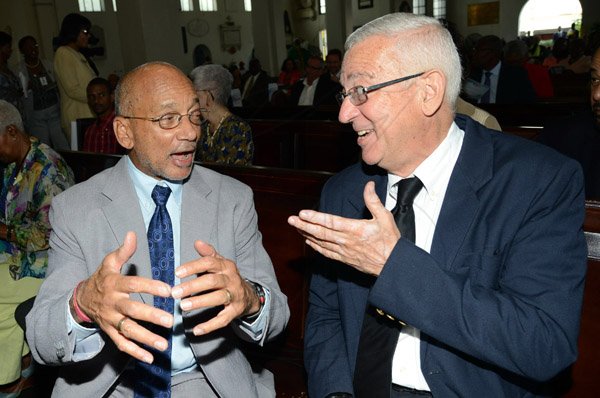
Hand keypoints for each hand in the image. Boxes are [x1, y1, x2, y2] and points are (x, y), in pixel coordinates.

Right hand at [74, 231, 173, 363]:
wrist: (81, 299)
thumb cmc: (102, 278)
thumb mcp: (109, 262)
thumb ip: (123, 251)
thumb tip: (132, 234)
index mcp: (115, 284)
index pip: (134, 285)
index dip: (150, 287)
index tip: (168, 290)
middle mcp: (113, 304)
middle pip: (132, 311)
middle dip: (151, 316)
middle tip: (170, 321)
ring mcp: (111, 320)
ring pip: (129, 330)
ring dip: (146, 338)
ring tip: (164, 344)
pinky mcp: (110, 332)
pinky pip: (122, 344)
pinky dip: (135, 352)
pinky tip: (150, 358)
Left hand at [172, 240, 259, 335]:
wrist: (249, 295)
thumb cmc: (227, 277)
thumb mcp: (220, 264)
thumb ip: (208, 254)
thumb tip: (197, 242)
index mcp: (226, 266)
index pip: (209, 263)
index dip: (193, 267)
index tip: (177, 272)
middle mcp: (232, 279)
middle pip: (212, 281)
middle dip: (193, 286)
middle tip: (175, 292)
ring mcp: (235, 295)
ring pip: (218, 298)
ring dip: (200, 302)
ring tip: (183, 306)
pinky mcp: (236, 311)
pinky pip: (223, 319)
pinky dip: (210, 325)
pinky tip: (196, 330)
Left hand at [287, 181, 399, 275]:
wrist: (392, 265)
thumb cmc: (389, 241)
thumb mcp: (385, 217)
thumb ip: (373, 201)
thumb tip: (369, 186)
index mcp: (354, 229)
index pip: (330, 222)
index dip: (315, 217)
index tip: (302, 213)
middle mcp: (346, 241)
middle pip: (321, 232)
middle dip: (304, 225)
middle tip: (291, 220)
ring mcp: (343, 251)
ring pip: (321, 242)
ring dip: (307, 234)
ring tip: (296, 228)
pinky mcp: (344, 259)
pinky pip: (326, 253)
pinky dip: (316, 247)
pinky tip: (309, 242)